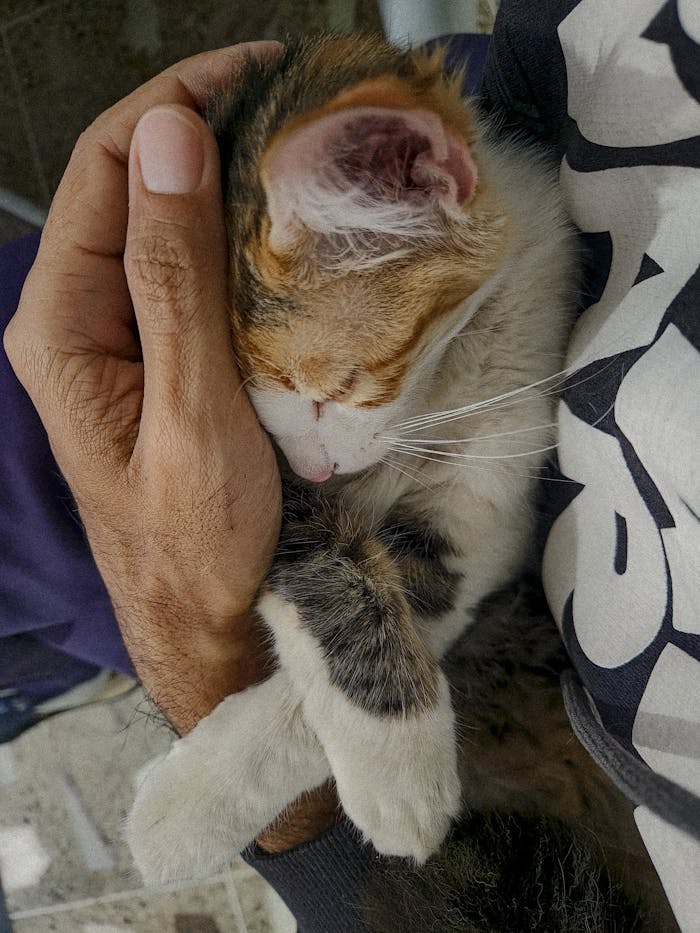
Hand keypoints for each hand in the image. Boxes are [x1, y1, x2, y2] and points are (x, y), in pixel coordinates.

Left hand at [3, 44, 281, 733]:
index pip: (107, 169)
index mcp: (62, 323)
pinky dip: (235, 235)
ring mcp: (119, 334)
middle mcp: (79, 316)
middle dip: (205, 129)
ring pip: (165, 224)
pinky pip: (189, 272)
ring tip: (296, 147)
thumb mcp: (190, 410)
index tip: (257, 74)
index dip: (175, 103)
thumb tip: (168, 137)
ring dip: (225, 178)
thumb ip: (173, 279)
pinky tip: (281, 225)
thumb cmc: (199, 535)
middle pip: (131, 184)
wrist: (206, 612)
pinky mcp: (159, 354)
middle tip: (292, 103)